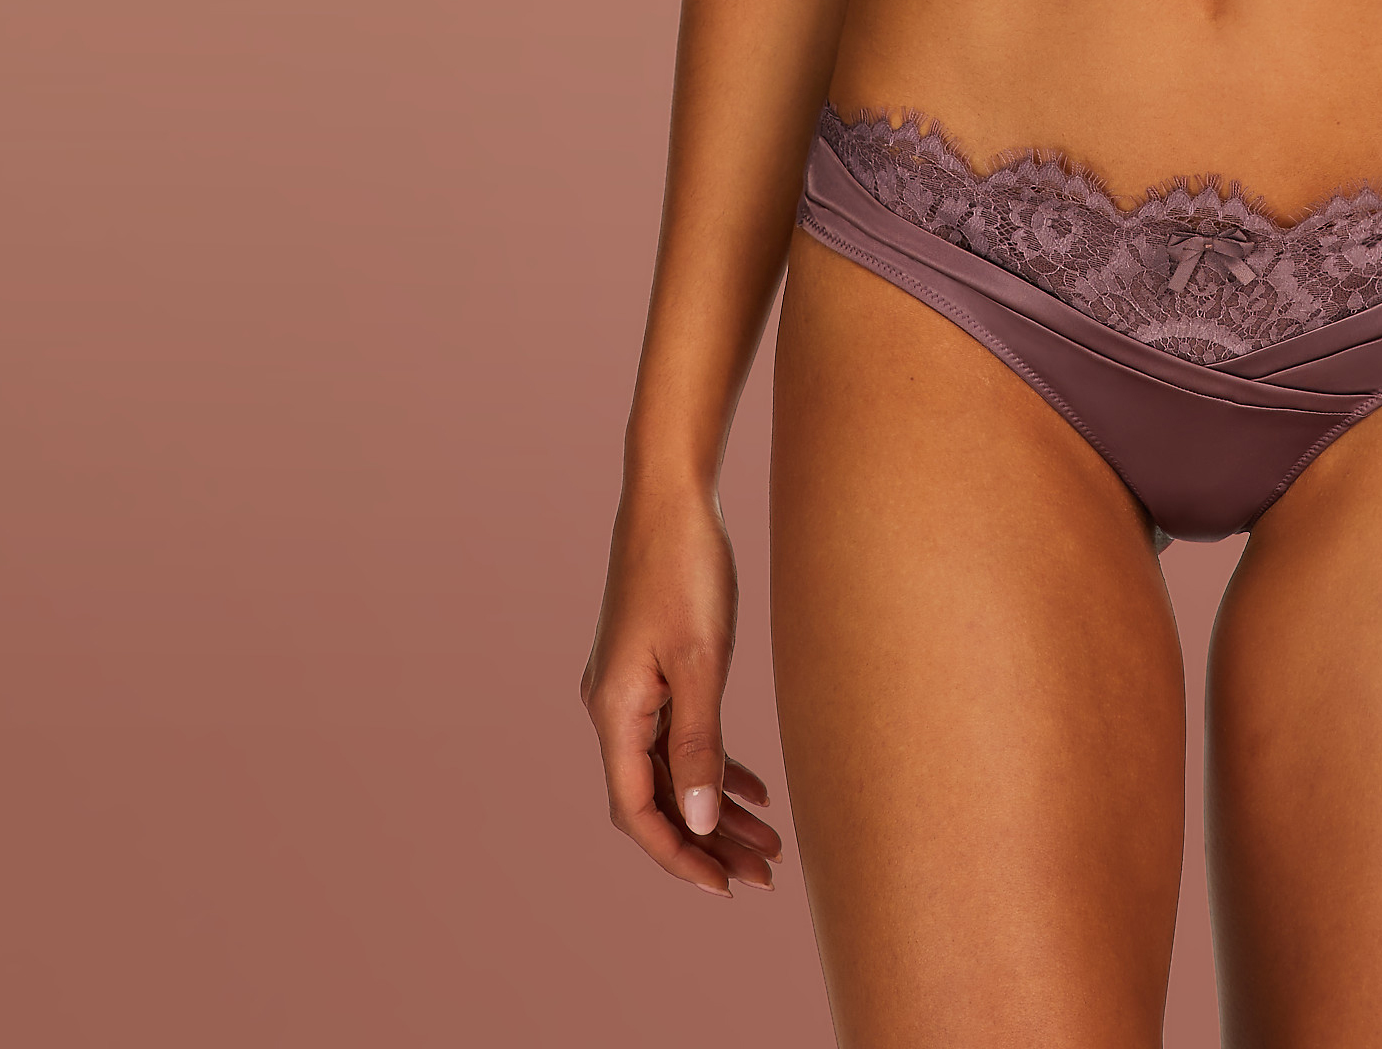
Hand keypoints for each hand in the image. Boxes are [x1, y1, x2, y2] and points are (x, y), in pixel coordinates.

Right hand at [581, 478, 785, 894]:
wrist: (671, 495)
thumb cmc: (685, 568)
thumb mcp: (701, 659)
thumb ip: (700, 742)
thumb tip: (700, 823)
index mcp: (615, 711)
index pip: (639, 811)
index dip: (679, 855)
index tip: (723, 887)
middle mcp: (612, 707)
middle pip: (657, 798)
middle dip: (707, 840)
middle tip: (763, 874)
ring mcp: (630, 688)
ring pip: (672, 769)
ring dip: (715, 807)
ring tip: (769, 842)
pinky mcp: (651, 668)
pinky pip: (677, 735)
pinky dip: (713, 764)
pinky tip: (754, 787)